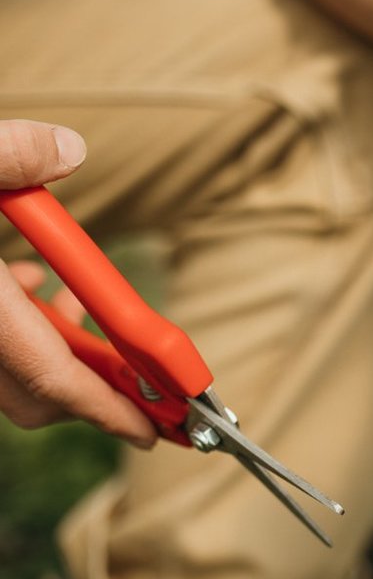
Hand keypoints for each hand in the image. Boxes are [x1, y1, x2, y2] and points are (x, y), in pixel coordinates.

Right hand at [0, 120, 156, 444]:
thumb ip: (5, 155)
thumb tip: (71, 148)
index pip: (51, 380)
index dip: (108, 411)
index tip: (152, 430)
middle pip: (32, 395)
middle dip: (88, 384)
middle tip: (131, 356)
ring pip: (8, 379)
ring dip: (55, 352)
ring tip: (68, 298)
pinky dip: (20, 332)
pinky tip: (22, 280)